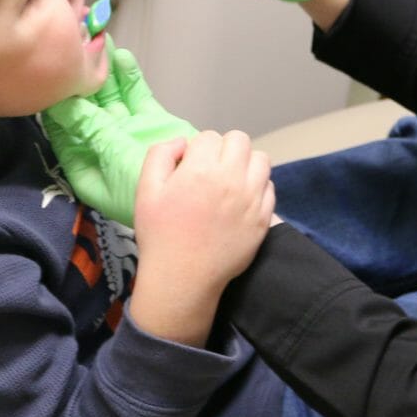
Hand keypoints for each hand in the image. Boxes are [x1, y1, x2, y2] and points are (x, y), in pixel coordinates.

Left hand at [40, 42, 195, 227]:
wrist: (196, 195)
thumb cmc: (147, 189)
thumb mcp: (113, 157)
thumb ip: (91, 128)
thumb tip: (62, 103)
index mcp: (86, 167)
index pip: (64, 131)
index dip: (57, 105)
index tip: (48, 77)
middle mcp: (104, 149)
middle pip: (87, 111)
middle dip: (81, 80)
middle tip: (73, 48)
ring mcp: (129, 134)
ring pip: (112, 98)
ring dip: (104, 72)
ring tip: (96, 42)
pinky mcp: (152, 123)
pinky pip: (136, 97)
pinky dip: (129, 78)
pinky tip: (121, 57)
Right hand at [129, 130, 277, 345]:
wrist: (183, 279)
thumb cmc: (161, 234)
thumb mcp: (146, 190)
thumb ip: (160, 155)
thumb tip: (183, 142)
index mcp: (202, 169)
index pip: (209, 137)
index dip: (198, 150)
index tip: (190, 168)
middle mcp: (233, 179)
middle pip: (240, 140)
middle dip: (224, 150)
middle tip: (211, 171)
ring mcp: (253, 199)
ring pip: (261, 160)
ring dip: (245, 164)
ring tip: (230, 182)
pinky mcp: (264, 218)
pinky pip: (269, 187)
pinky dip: (257, 187)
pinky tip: (240, 201)